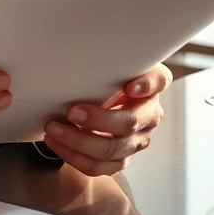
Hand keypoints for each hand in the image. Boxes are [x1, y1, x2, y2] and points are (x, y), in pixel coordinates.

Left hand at [42, 64, 171, 176]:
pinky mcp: (122, 158)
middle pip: (129, 123)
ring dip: (79, 141)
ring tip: (54, 128)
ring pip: (113, 149)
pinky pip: (100, 167)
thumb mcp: (110, 64)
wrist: (101, 101)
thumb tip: (74, 47)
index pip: (159, 80)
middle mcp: (149, 114)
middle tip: (72, 110)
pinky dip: (75, 157)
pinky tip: (57, 142)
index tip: (129, 86)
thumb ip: (105, 58)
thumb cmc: (105, 79)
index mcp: (151, 85)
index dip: (146, 85)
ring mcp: (137, 140)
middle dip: (98, 120)